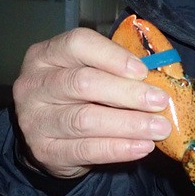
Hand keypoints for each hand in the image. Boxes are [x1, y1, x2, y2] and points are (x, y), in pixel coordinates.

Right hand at [12, 28, 171, 178]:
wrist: (46, 137)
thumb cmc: (75, 97)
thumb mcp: (87, 73)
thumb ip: (114, 70)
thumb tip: (158, 77)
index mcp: (45, 55)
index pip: (78, 44)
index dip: (113, 56)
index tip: (143, 72)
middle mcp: (34, 84)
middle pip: (83, 82)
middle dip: (128, 93)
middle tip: (160, 102)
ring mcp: (35, 119)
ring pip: (86, 119)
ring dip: (129, 124)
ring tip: (159, 128)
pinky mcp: (45, 151)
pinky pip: (86, 150)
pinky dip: (119, 148)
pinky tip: (143, 146)